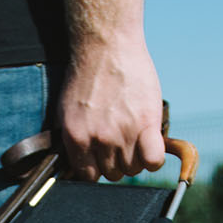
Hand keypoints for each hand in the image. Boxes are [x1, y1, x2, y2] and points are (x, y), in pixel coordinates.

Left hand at [58, 35, 163, 180]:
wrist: (105, 45)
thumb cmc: (87, 76)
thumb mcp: (67, 111)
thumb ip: (74, 141)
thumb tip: (81, 167)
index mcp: (76, 138)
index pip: (89, 177)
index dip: (99, 168)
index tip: (104, 158)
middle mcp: (98, 139)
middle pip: (114, 174)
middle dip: (118, 161)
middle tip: (122, 139)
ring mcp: (123, 133)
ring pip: (134, 169)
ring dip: (137, 156)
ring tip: (135, 135)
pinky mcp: (146, 123)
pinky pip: (153, 161)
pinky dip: (154, 159)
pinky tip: (151, 145)